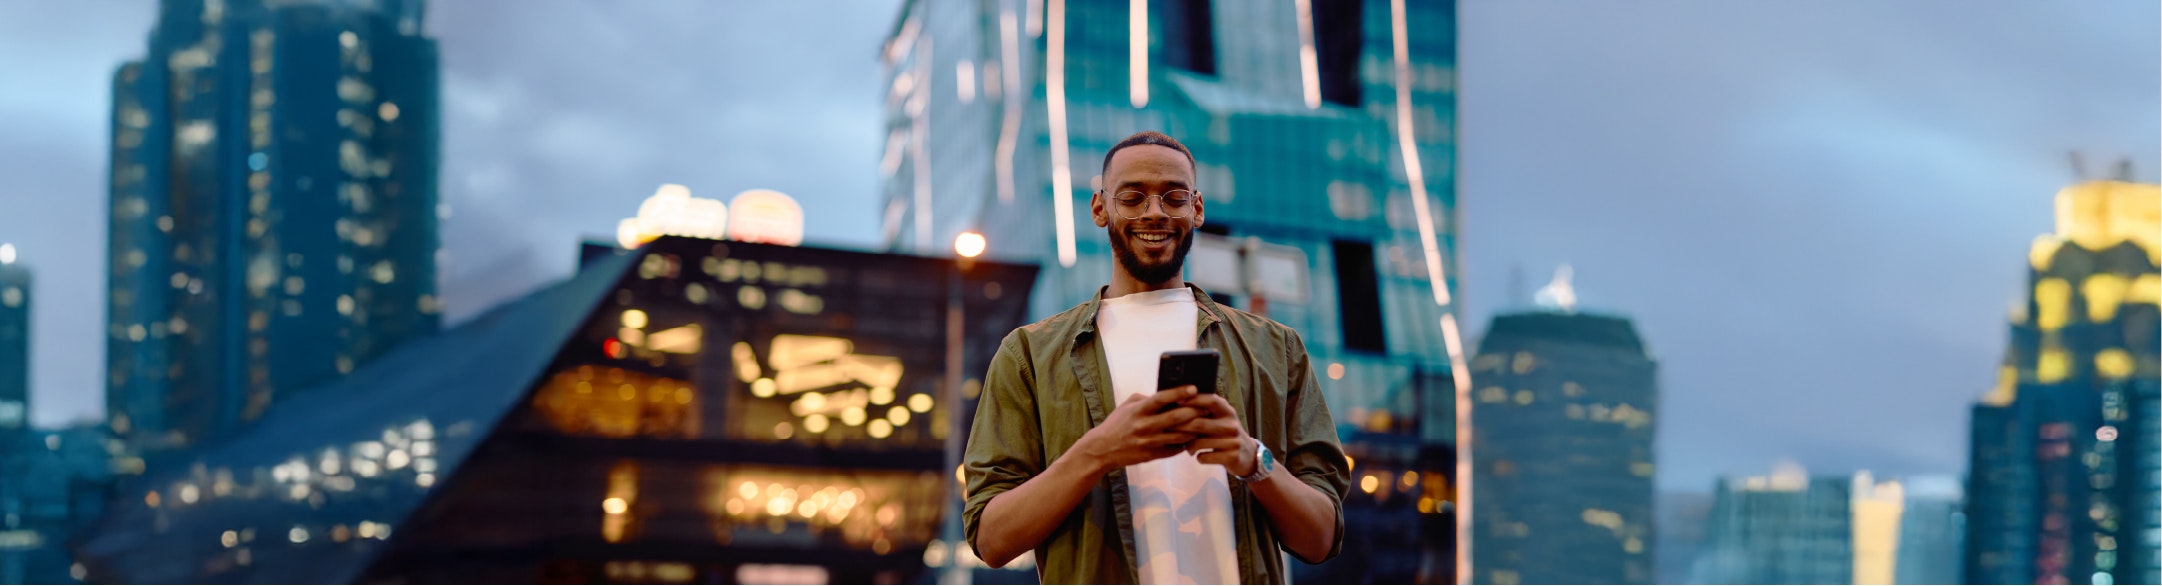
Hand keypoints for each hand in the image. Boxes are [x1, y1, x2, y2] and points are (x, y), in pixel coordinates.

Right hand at [1071, 385, 1206, 475]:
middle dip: (1194, 411)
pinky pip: (1174, 449)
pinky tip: (1192, 438)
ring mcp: (1149, 442)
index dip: (1179, 392)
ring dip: (1194, 429)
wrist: (1102, 449)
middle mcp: (1144, 426)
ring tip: (1205, 422)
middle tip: (1207, 406)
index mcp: (1139, 410)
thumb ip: (1147, 398)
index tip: (1194, 388)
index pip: (1161, 398)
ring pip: (1179, 436)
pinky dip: (1185, 443)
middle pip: (1175, 418)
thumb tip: (1168, 394)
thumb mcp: (1128, 406)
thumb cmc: (1117, 424)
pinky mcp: (1151, 455)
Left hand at [1176, 393, 1256, 477]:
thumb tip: (1178, 401)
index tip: (1176, 401)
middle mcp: (1232, 425)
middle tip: (1170, 430)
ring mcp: (1233, 441)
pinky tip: (1199, 456)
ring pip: (1199, 443)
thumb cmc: (1226, 435)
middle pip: (1199, 423)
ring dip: (1188, 446)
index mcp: (1228, 412)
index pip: (1211, 400)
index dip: (1193, 400)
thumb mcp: (1222, 419)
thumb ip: (1206, 411)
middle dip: (1181, 427)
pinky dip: (1198, 457)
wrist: (1248, 456)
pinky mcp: (1232, 457)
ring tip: (1187, 447)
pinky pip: (1205, 457)